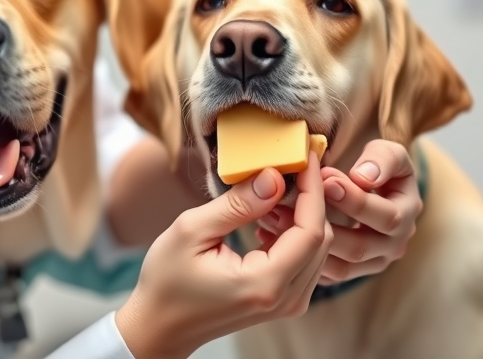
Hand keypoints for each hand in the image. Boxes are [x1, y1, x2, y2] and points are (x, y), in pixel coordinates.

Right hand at [115, 154, 332, 358]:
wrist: (160, 326)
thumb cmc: (167, 281)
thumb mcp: (192, 231)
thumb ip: (237, 204)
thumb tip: (274, 177)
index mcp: (266, 283)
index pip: (311, 230)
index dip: (314, 189)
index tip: (307, 155)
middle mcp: (286, 299)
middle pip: (322, 239)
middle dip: (310, 199)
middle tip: (285, 170)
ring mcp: (288, 304)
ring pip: (318, 249)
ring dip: (301, 216)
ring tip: (268, 196)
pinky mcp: (283, 302)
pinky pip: (305, 261)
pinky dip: (294, 234)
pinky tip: (266, 219)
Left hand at [255, 140, 420, 285]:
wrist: (373, 184)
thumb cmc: (377, 164)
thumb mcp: (387, 153)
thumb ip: (382, 159)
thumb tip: (364, 176)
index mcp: (406, 214)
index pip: (386, 217)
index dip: (355, 200)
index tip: (326, 180)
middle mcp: (394, 245)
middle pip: (359, 247)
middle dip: (323, 223)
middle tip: (288, 201)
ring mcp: (371, 263)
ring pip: (338, 266)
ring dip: (304, 242)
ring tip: (273, 215)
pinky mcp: (348, 270)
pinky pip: (322, 274)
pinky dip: (296, 257)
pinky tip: (269, 235)